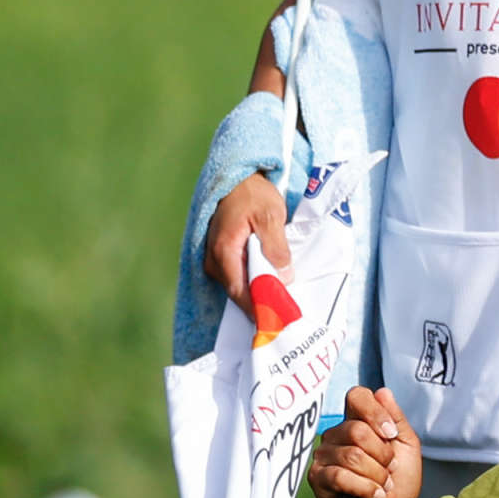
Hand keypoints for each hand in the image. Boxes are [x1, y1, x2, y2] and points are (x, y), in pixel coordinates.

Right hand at [204, 171, 290, 311]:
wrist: (238, 178)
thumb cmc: (254, 194)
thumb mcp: (271, 216)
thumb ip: (276, 248)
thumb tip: (283, 278)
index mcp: (224, 250)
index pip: (238, 291)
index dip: (257, 308)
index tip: (277, 319)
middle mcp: (214, 259)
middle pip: (237, 292)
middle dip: (260, 304)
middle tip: (285, 315)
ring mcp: (215, 258)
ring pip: (238, 286)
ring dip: (258, 293)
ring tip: (282, 301)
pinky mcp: (221, 256)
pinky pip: (237, 276)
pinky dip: (253, 282)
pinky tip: (270, 284)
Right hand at [308, 387, 422, 497]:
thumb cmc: (397, 483)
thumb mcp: (407, 447)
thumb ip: (396, 419)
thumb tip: (382, 391)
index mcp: (358, 422)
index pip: (357, 396)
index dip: (375, 412)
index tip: (390, 434)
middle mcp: (338, 435)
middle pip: (357, 430)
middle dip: (382, 454)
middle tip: (388, 469)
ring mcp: (325, 455)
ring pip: (352, 455)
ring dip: (376, 475)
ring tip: (381, 485)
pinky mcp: (318, 478)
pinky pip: (341, 476)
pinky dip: (365, 488)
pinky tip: (373, 495)